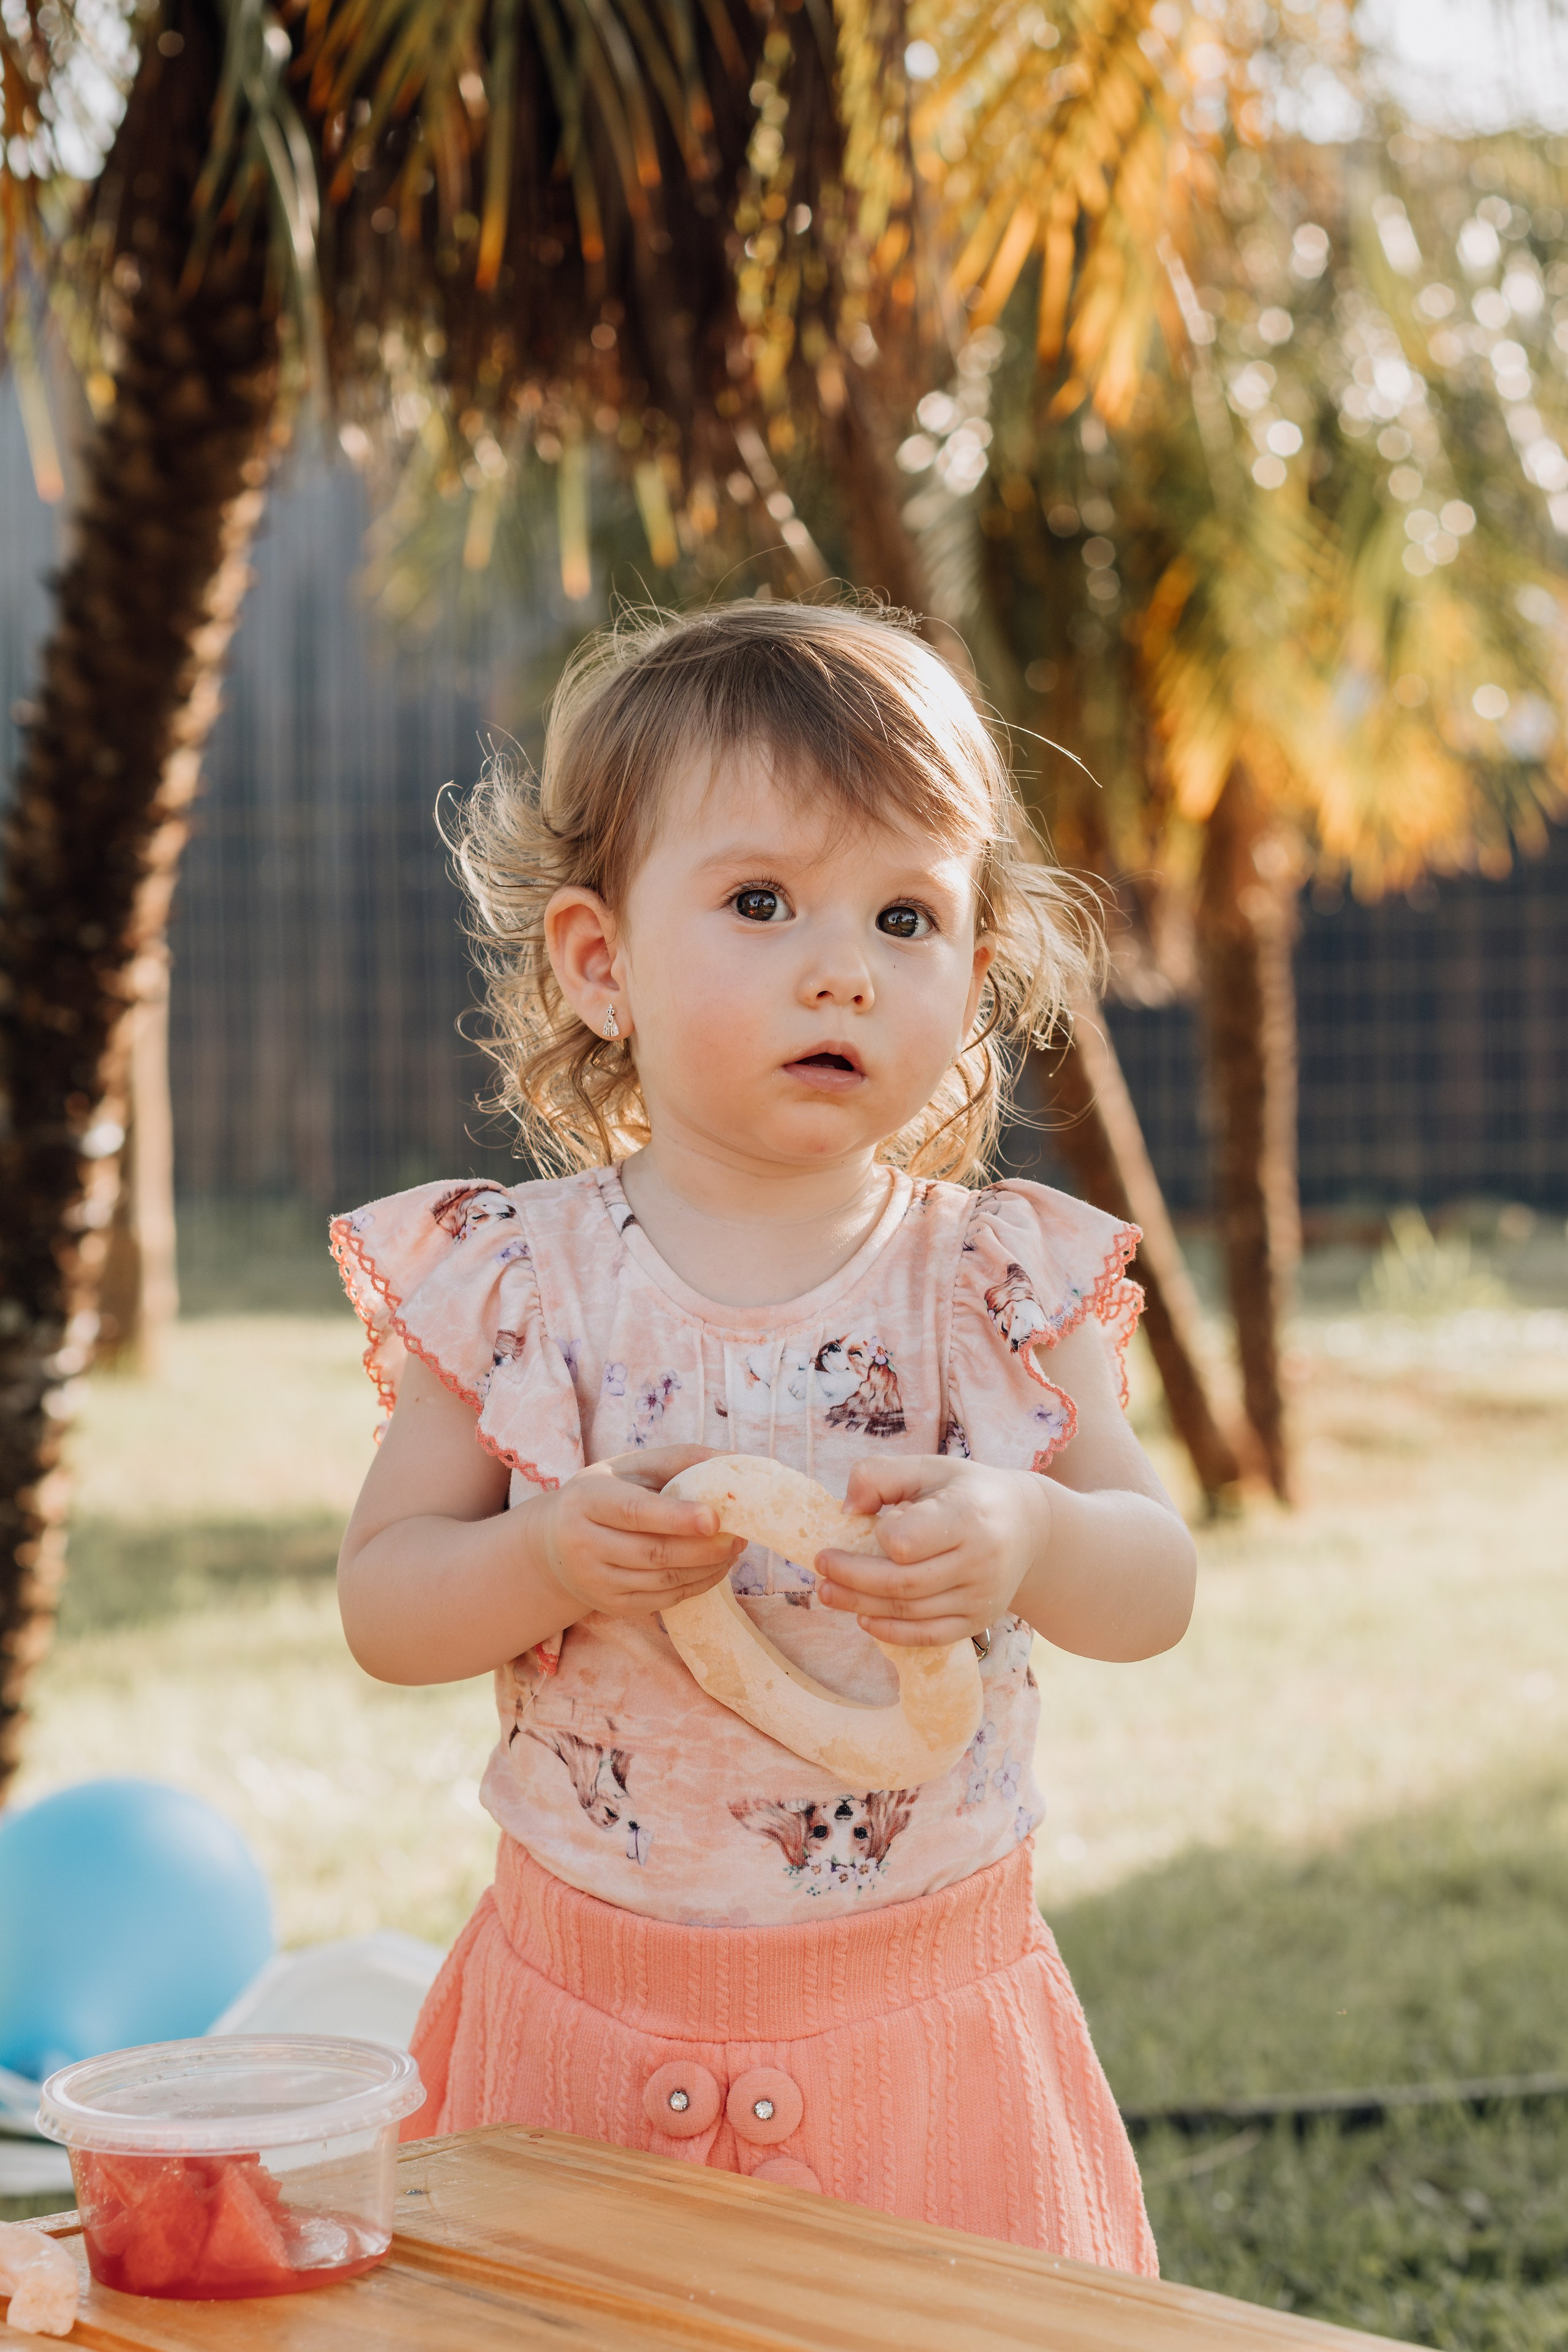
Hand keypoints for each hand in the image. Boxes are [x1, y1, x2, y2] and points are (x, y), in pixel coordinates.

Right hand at [535, 1446, 742, 1622]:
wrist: (553, 1544)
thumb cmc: (604, 1494)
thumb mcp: (629, 1467)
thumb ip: (680, 1460)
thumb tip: (736, 1461)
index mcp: (586, 1501)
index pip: (633, 1512)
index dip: (676, 1517)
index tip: (715, 1518)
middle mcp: (583, 1544)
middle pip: (653, 1552)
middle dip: (704, 1547)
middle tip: (740, 1534)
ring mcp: (595, 1581)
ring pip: (662, 1580)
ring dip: (707, 1567)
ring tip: (733, 1548)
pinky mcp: (611, 1606)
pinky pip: (663, 1600)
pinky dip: (696, 1585)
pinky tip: (714, 1567)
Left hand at [815, 1456, 1049, 1647]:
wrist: (1027, 1526)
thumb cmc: (966, 1492)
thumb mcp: (928, 1467)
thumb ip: (880, 1476)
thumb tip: (846, 1510)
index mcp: (967, 1515)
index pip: (906, 1541)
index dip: (879, 1535)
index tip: (861, 1524)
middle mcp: (979, 1561)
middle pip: (901, 1583)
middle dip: (851, 1578)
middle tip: (820, 1567)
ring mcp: (981, 1597)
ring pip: (909, 1611)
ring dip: (859, 1605)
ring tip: (828, 1591)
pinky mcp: (977, 1621)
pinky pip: (928, 1636)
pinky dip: (891, 1631)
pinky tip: (863, 1618)